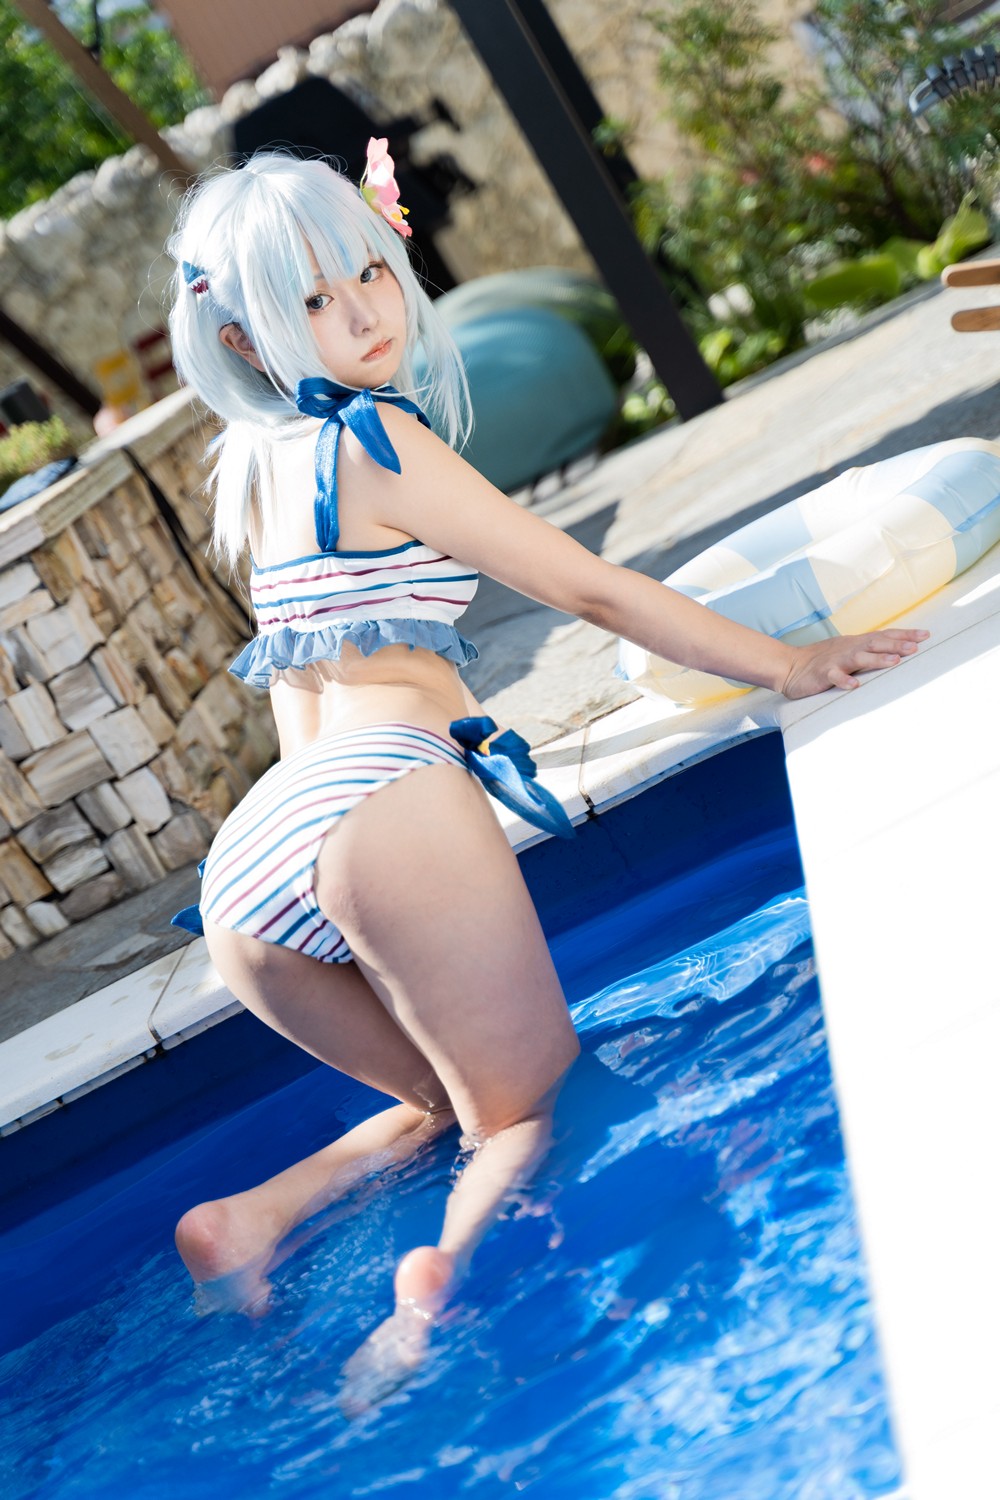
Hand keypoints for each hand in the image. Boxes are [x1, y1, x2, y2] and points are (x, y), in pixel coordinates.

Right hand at [780, 628, 929, 699]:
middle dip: (896, 644)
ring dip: (877, 659)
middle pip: (875, 643)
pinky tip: (854, 686)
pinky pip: (834, 677)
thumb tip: (896, 651)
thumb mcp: (847, 650)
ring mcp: (836, 660)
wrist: (788, 665)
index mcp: (856, 642)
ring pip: (859, 657)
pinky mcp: (822, 674)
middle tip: (916, 647)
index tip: (925, 635)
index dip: (904, 634)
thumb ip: (868, 650)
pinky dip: (844, 681)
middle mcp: (849, 648)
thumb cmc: (821, 660)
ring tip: (894, 661)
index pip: (884, 635)